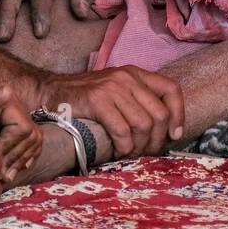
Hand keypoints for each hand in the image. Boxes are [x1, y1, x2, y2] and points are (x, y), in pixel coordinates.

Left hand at [0, 85, 42, 181]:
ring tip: (3, 175)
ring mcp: (19, 117)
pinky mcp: (18, 128)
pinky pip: (32, 145)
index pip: (23, 130)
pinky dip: (23, 159)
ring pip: (34, 142)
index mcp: (7, 99)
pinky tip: (10, 169)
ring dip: (20, 161)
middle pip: (32, 137)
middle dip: (15, 158)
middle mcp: (17, 107)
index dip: (9, 149)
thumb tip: (5, 93)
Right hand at [44, 66, 185, 156]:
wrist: (49, 90)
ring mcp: (113, 88)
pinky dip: (124, 147)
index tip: (174, 134)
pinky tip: (119, 153)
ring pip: (143, 124)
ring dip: (140, 146)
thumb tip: (162, 128)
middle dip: (157, 139)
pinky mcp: (97, 101)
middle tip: (148, 152)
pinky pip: (122, 130)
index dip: (178, 114)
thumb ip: (137, 101)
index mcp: (136, 74)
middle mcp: (128, 77)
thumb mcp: (116, 90)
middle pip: (159, 113)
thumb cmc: (85, 97)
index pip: (171, 89)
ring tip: (132, 154)